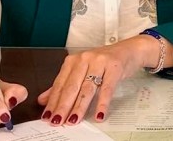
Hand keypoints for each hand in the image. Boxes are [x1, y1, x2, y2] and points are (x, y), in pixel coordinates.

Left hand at [38, 35, 159, 124]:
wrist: (129, 50)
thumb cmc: (104, 62)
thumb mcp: (82, 71)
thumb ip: (63, 85)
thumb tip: (43, 100)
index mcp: (73, 61)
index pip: (59, 84)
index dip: (53, 102)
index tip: (47, 116)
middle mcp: (85, 59)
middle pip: (71, 87)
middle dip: (63, 106)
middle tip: (57, 121)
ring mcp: (100, 62)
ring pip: (87, 88)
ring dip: (79, 107)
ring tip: (74, 120)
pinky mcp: (115, 67)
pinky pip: (107, 88)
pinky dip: (102, 103)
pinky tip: (99, 114)